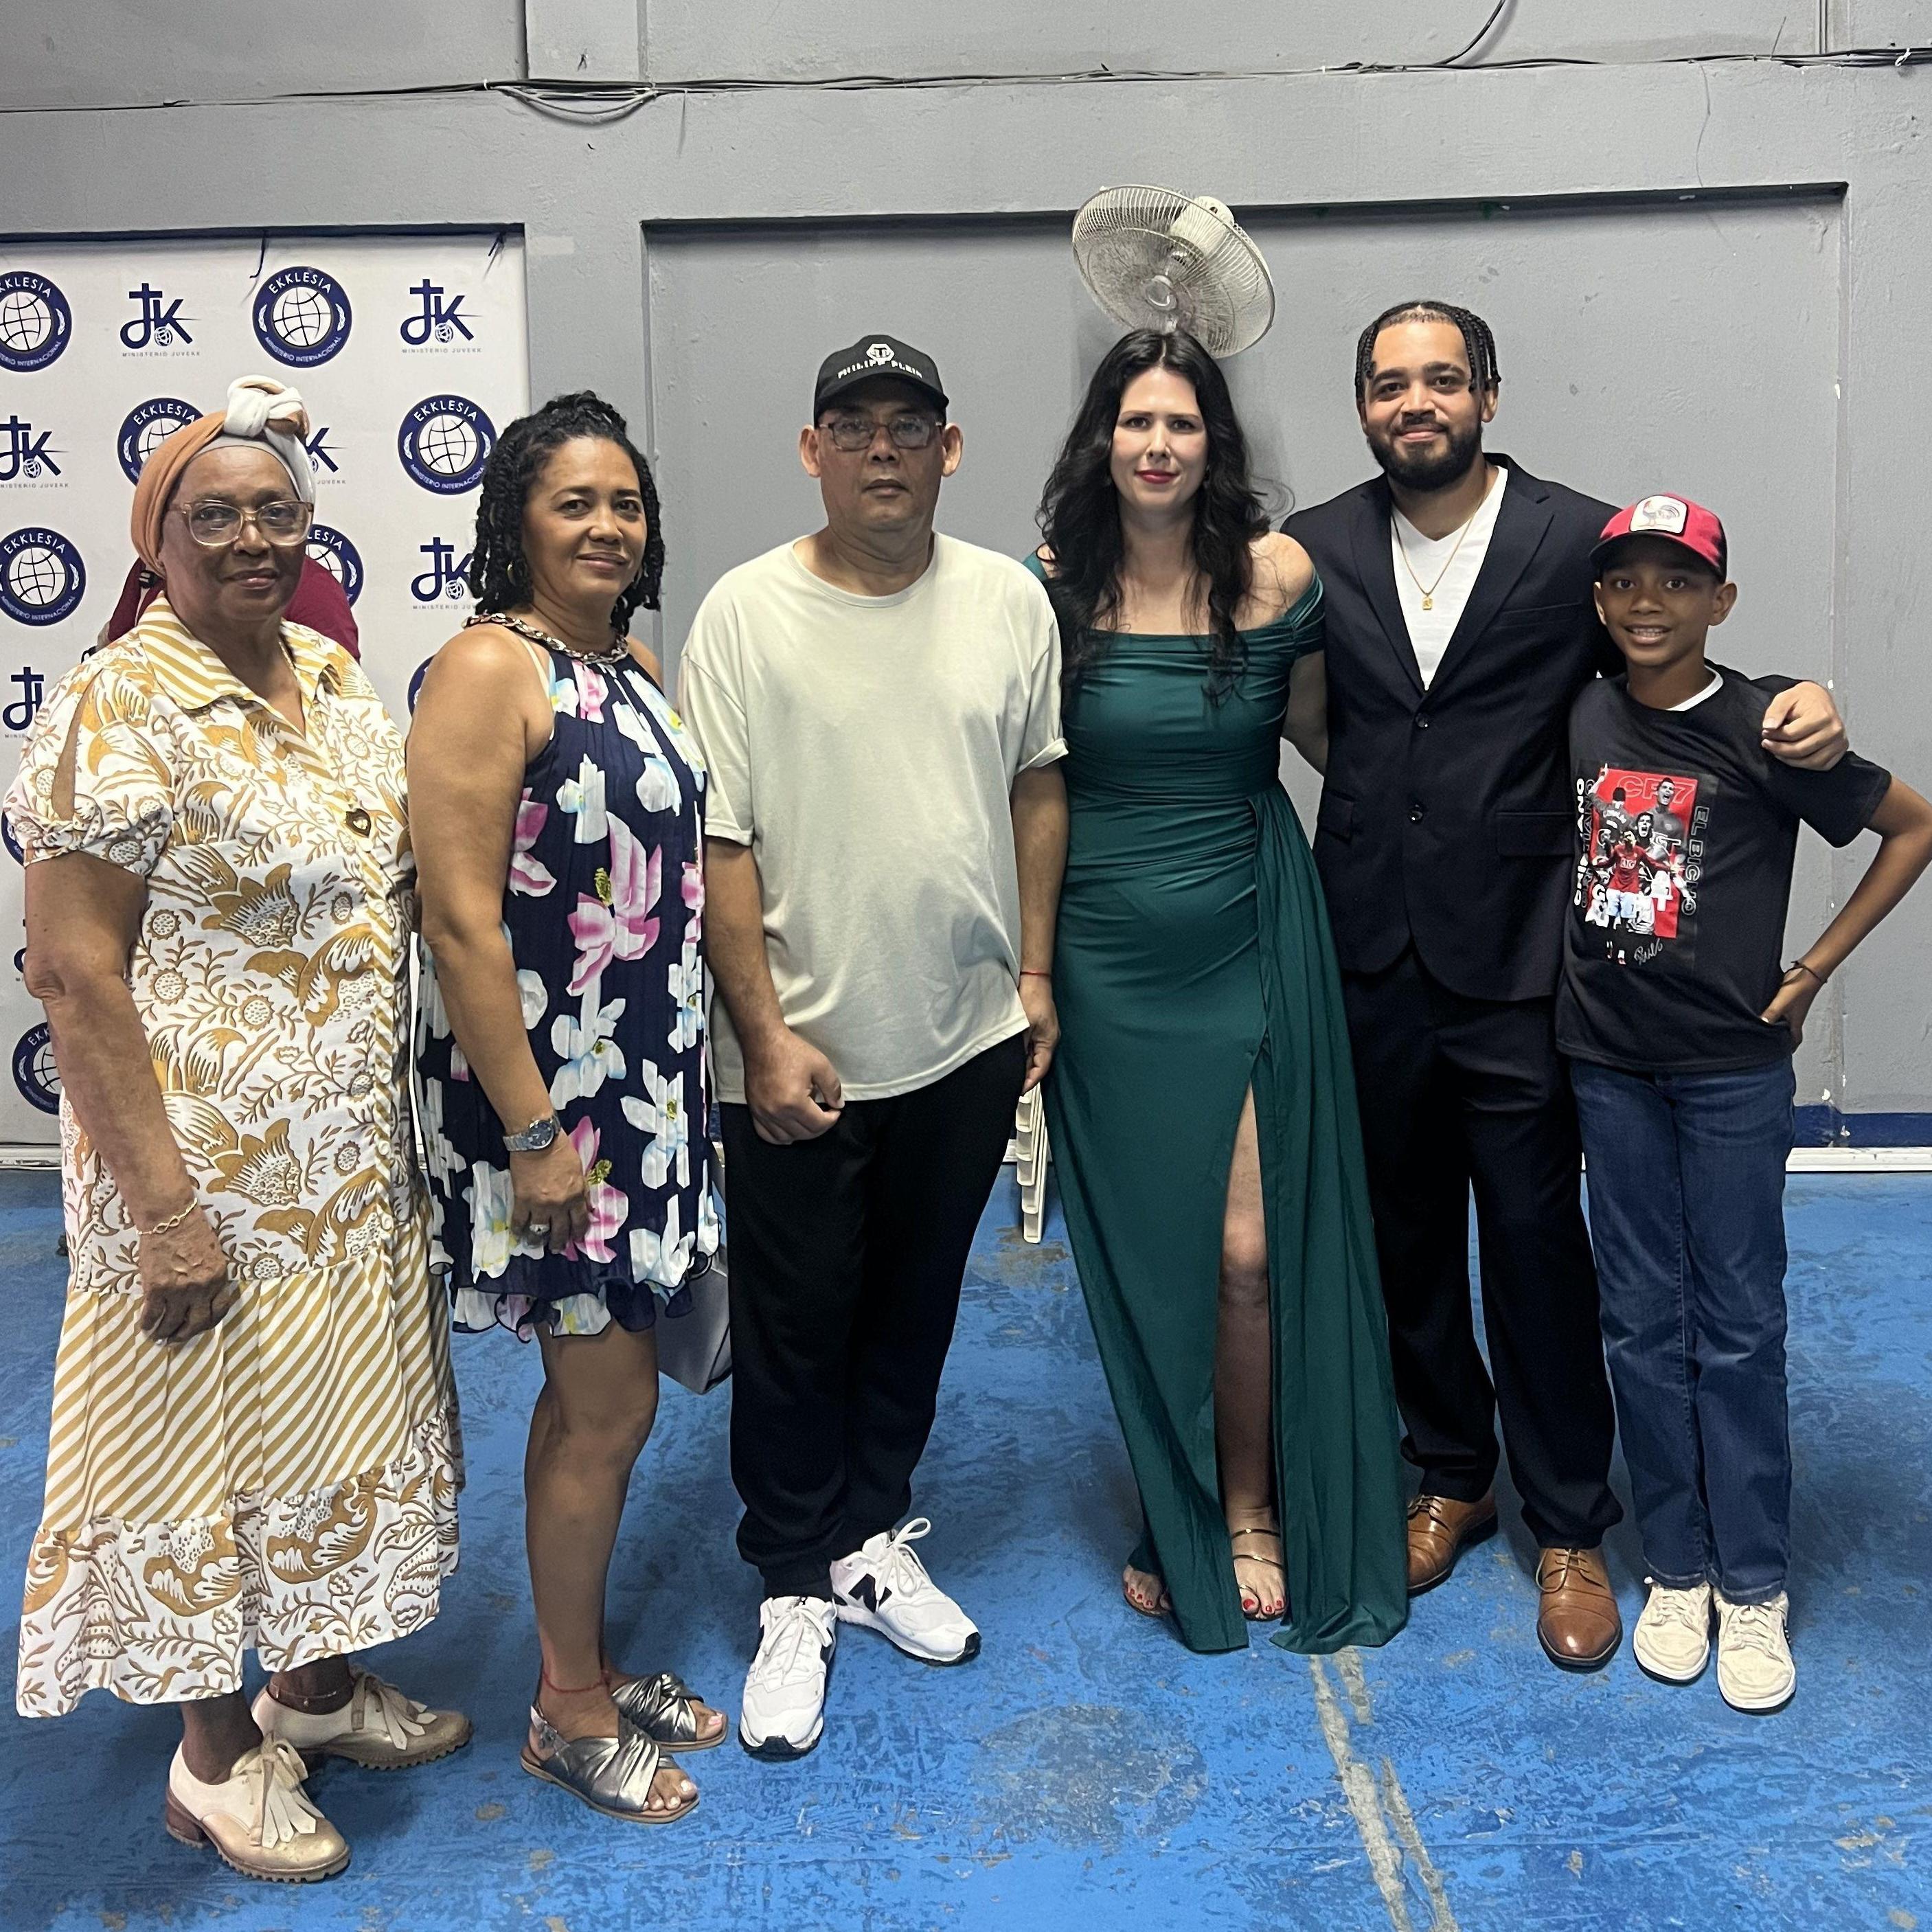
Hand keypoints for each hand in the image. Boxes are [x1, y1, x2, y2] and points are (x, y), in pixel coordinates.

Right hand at [137, 1206, 235, 1344]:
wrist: (170, 1218)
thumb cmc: (193, 1231)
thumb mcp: (213, 1255)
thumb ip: (210, 1277)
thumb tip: (202, 1296)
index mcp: (218, 1278)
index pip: (218, 1310)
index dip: (208, 1323)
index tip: (199, 1327)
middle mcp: (201, 1288)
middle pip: (196, 1323)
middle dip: (186, 1335)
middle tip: (176, 1340)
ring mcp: (178, 1290)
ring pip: (172, 1322)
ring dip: (164, 1333)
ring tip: (158, 1337)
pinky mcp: (156, 1287)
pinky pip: (152, 1314)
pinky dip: (147, 1323)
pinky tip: (144, 1327)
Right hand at [510, 1135, 590, 1253]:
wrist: (538, 1141)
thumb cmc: (560, 1150)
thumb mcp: (579, 1170)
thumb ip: (582, 1190)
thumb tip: (586, 1206)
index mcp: (576, 1196)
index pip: (580, 1221)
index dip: (578, 1233)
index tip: (576, 1239)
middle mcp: (560, 1205)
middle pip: (560, 1230)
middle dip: (559, 1242)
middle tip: (556, 1248)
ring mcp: (540, 1205)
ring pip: (539, 1230)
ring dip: (538, 1240)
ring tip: (536, 1245)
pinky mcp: (522, 1201)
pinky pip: (520, 1221)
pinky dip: (518, 1230)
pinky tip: (518, 1234)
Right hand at [743, 1028, 842, 1144]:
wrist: (763, 1042)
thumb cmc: (791, 1051)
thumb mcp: (820, 1064)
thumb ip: (833, 1087)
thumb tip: (838, 1105)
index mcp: (794, 1102)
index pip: (818, 1124)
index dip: (832, 1119)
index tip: (835, 1110)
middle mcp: (776, 1112)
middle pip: (804, 1134)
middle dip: (819, 1127)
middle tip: (825, 1114)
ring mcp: (762, 1113)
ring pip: (786, 1138)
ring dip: (802, 1133)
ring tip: (809, 1120)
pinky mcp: (754, 1110)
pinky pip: (766, 1135)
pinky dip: (780, 1137)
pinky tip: (789, 1129)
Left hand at [1018, 974, 1058, 1092]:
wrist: (1033, 979)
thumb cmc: (1032, 997)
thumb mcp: (1023, 1026)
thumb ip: (1020, 1047)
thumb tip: (1014, 1063)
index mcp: (1049, 1041)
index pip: (1041, 1069)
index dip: (1030, 1082)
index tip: (1019, 1091)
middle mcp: (1048, 1039)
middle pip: (1037, 1064)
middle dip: (1025, 1074)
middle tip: (1012, 1084)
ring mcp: (1043, 1033)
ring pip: (1033, 1055)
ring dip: (1022, 1064)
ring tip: (1009, 1072)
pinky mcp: (1037, 1027)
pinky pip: (1031, 1046)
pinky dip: (1022, 1053)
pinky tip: (1012, 1055)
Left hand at [1760, 965, 1823, 1045]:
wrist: (1808, 971)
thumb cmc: (1799, 988)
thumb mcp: (1781, 1003)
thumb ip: (1772, 1014)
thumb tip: (1761, 1025)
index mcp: (1795, 1023)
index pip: (1794, 1041)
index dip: (1788, 1049)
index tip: (1780, 1056)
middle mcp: (1794, 1018)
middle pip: (1788, 1033)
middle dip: (1780, 1040)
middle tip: (1767, 1044)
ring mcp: (1792, 1009)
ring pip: (1783, 1022)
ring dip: (1776, 1026)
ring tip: (1762, 1030)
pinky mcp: (1788, 1000)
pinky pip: (1780, 1011)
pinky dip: (1774, 1014)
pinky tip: (1764, 1012)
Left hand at [1761, 682, 1846, 770]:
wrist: (1820, 699)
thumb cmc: (1801, 699)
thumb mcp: (1786, 698)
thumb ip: (1776, 711)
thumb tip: (1768, 727)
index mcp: (1822, 716)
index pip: (1792, 734)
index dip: (1774, 736)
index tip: (1765, 732)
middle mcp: (1834, 730)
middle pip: (1800, 750)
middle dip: (1778, 749)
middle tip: (1767, 743)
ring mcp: (1839, 742)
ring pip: (1809, 761)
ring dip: (1788, 759)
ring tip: (1777, 750)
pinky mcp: (1839, 750)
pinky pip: (1819, 765)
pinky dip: (1803, 764)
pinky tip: (1792, 756)